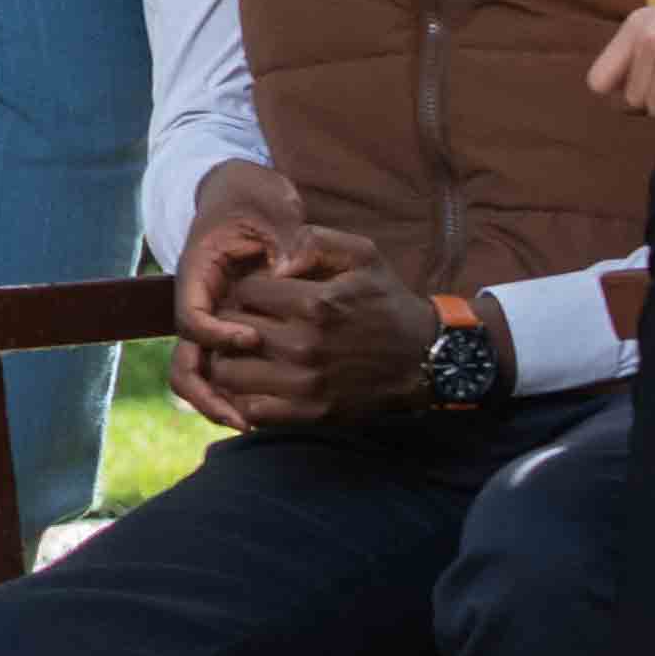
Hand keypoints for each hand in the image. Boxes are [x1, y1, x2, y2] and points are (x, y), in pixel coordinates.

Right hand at [164, 160, 301, 424]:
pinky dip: (239, 393)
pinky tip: (267, 410)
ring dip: (218, 403)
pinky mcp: (231, 332)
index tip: (252, 338)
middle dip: (207, 395)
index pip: (190, 317)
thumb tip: (289, 270)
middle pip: (185, 361)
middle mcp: (199, 304)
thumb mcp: (272, 204)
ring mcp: (213, 321)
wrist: (247, 195)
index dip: (216, 335)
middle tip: (240, 418)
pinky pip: (225, 371)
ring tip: (249, 426)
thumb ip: (284, 234)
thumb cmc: (258, 197)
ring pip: (200, 374)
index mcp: (198, 273)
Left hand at [187, 231, 429, 430]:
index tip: (261, 294)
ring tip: (247, 351)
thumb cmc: (386, 301)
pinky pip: (253, 410)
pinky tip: (260, 382)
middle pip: (230, 330)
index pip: (244, 291)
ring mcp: (306, 383)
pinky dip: (246, 397)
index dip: (247, 288)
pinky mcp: (310, 413)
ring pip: (230, 372)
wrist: (424, 358)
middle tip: (248, 321)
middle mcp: (305, 345)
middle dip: (232, 322)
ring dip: (231, 360)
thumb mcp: (362, 254)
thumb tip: (273, 262)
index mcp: (315, 303)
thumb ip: (313, 242)